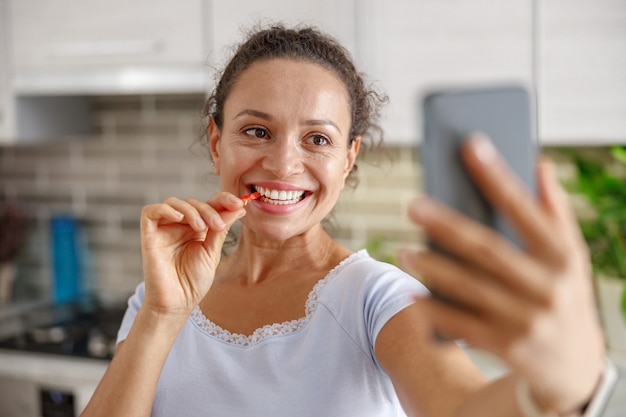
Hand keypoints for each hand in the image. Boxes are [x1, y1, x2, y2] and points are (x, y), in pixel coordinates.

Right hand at [139, 193, 245, 316]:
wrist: (177, 303)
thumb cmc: (194, 282)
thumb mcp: (212, 251)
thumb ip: (221, 229)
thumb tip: (239, 208)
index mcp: (197, 229)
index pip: (209, 205)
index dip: (223, 199)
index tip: (239, 202)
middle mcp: (180, 226)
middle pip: (193, 202)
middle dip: (209, 209)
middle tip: (218, 225)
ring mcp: (164, 229)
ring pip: (174, 203)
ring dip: (191, 210)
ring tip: (201, 228)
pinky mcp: (149, 235)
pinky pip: (150, 212)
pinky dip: (165, 210)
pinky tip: (180, 219)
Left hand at [400, 136, 604, 412]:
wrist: (576, 367)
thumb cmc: (566, 294)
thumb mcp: (572, 255)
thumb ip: (554, 210)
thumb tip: (539, 163)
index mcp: (563, 256)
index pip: (526, 209)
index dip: (498, 176)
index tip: (470, 144)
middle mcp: (547, 287)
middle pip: (489, 250)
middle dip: (449, 226)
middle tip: (414, 206)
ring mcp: (526, 320)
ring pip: (471, 289)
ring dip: (434, 269)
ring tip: (404, 251)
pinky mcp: (506, 346)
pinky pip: (463, 326)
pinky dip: (436, 311)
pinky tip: (413, 294)